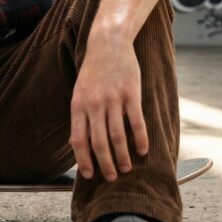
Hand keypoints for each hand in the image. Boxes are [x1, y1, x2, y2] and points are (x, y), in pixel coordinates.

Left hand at [69, 36, 148, 181]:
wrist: (108, 44)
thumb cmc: (93, 72)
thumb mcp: (80, 92)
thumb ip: (81, 116)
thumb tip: (80, 144)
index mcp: (78, 105)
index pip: (79, 140)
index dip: (84, 160)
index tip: (89, 175)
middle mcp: (94, 104)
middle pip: (99, 142)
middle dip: (106, 164)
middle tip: (112, 176)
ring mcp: (113, 99)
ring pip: (117, 136)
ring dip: (123, 156)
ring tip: (126, 168)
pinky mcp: (131, 94)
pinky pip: (136, 122)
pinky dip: (140, 139)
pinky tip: (143, 150)